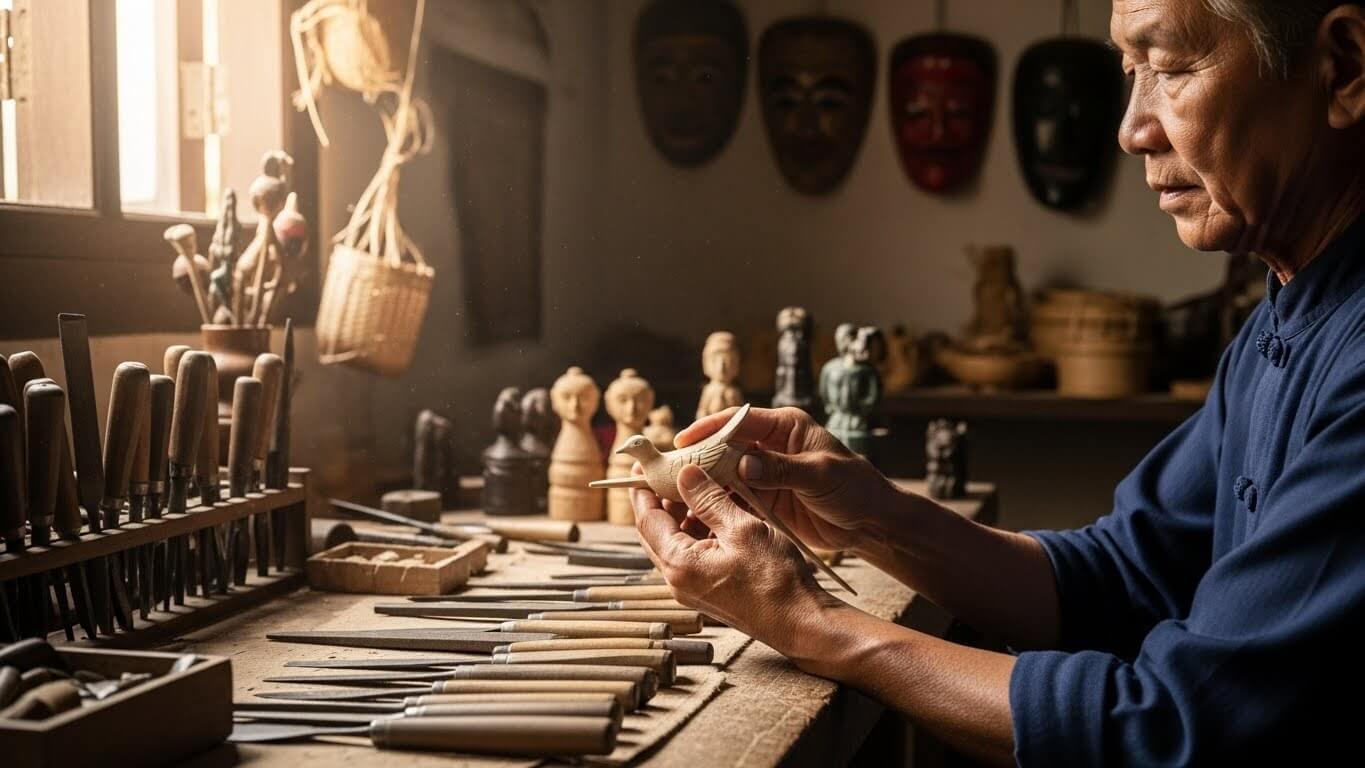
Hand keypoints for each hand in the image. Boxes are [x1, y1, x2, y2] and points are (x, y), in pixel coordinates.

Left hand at [631, 465, 840, 652]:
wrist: (800, 621)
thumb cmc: (776, 579)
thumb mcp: (742, 528)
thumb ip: (709, 500)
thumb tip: (685, 474)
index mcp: (679, 564)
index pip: (647, 519)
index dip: (643, 489)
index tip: (643, 468)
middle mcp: (678, 580)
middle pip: (656, 532)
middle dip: (661, 501)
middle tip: (670, 473)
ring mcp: (692, 589)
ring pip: (674, 543)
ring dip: (682, 516)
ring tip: (699, 488)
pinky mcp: (708, 592)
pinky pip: (692, 556)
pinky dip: (698, 532)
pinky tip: (716, 514)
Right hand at [675, 406, 898, 552]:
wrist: (872, 523)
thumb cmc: (855, 488)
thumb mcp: (820, 474)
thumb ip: (782, 469)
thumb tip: (743, 465)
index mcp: (785, 427)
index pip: (738, 421)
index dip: (708, 428)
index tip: (682, 440)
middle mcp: (771, 446)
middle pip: (724, 448)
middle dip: (697, 459)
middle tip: (668, 472)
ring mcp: (766, 474)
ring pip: (725, 476)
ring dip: (703, 485)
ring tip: (676, 497)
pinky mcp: (766, 500)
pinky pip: (734, 500)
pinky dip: (716, 506)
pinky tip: (697, 515)